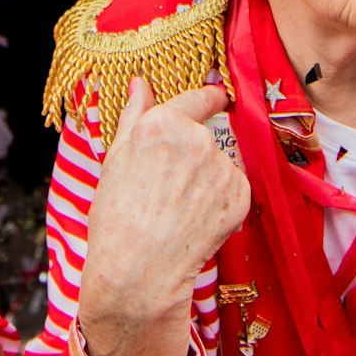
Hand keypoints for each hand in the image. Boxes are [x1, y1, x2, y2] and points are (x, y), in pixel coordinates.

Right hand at [75, 79, 247, 355]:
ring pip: (221, 164)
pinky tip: (196, 220)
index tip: (214, 99)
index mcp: (165, 123)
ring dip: (208, 178)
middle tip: (171, 185)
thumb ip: (135, 116)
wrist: (138, 271)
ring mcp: (222, 168)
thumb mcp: (116, 159)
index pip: (201, 97)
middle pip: (208, 135)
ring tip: (180, 208)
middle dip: (195, 153)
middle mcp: (199, 139)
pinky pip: (233, 188)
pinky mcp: (239, 196)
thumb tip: (140, 84)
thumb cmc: (117, 217)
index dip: (208, 98)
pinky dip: (220, 201)